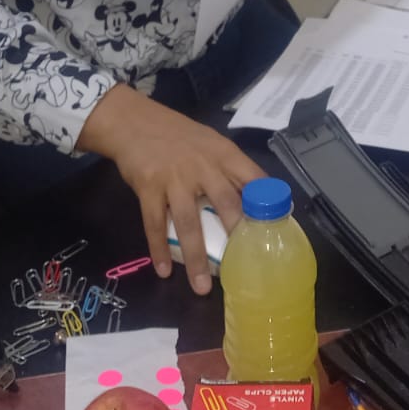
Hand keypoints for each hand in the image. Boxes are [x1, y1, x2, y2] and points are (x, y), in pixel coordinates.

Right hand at [76, 84, 265, 294]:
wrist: (133, 122)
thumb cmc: (178, 136)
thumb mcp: (210, 143)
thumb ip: (229, 169)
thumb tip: (255, 200)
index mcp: (223, 154)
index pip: (253, 178)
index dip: (266, 204)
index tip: (275, 230)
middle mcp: (202, 166)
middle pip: (225, 203)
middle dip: (237, 236)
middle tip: (246, 266)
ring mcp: (174, 177)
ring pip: (188, 223)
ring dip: (196, 258)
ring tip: (203, 287)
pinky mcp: (148, 187)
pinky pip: (154, 224)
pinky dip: (159, 249)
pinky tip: (164, 271)